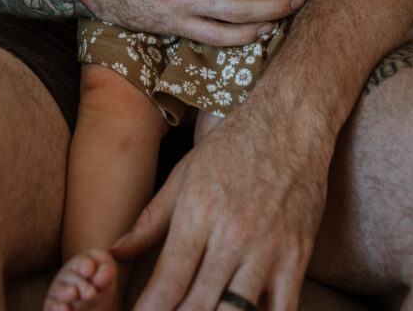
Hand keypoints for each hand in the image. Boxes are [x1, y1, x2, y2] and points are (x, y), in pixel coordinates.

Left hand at [113, 98, 332, 309]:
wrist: (290, 121)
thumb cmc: (232, 145)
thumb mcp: (184, 173)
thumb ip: (149, 219)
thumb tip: (114, 252)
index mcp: (198, 211)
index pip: (167, 280)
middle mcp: (231, 234)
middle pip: (198, 305)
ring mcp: (268, 248)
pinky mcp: (297, 257)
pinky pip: (283, 309)